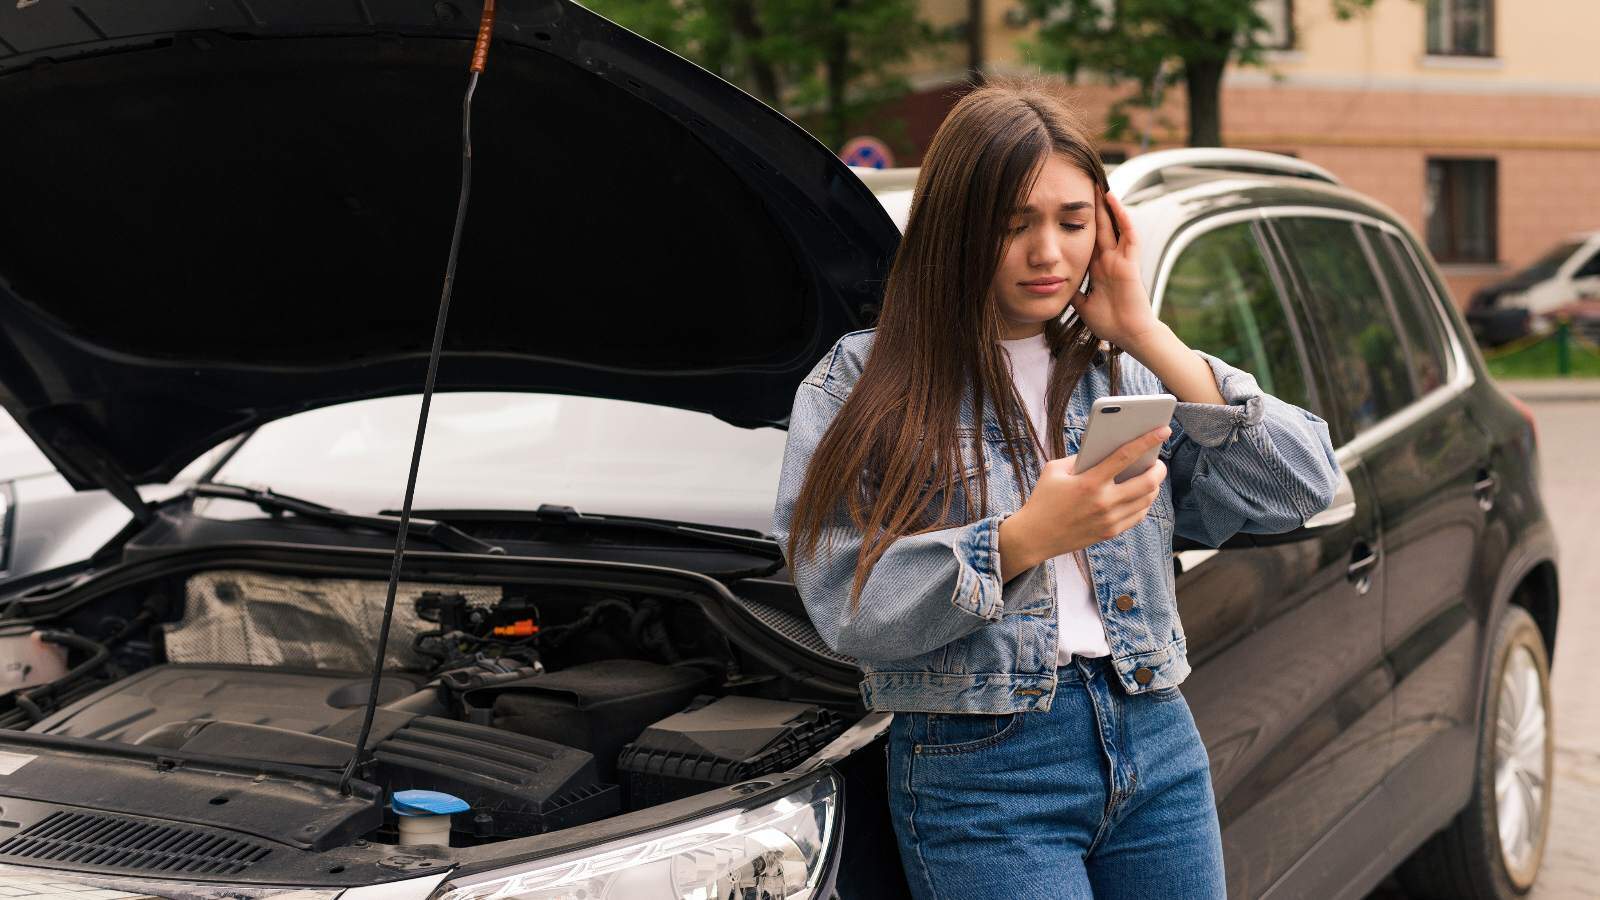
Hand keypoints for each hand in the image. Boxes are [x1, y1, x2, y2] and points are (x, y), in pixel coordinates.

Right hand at [999, 425, 1168, 580]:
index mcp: (1088, 482)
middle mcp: (1103, 502)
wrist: (1035, 536)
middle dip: (1159, 468)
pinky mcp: (1110, 532)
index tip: (1163, 430)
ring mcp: (1109, 520)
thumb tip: (1105, 449)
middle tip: (1158, 461)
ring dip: (1154, 486)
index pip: (1125, 456)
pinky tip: (1142, 494)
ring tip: (1151, 476)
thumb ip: (1080, 457)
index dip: (1147, 441)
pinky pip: (1138, 515)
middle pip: (1147, 482)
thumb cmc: (1043, 498)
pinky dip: (1144, 502)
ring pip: (1147, 500)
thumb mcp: (1054, 470)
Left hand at [1073, 190, 1159, 349]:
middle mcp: (1109, 260)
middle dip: (1094, 210)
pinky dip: (1124, 220)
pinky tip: (1117, 204)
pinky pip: (1129, 237)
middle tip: (1085, 188)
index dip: (1080, 225)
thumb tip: (1055, 286)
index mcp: (1098, 268)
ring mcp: (1121, 260)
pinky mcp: (1131, 264)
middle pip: (1101, 229)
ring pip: (1116, 227)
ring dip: (1110, 208)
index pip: (1088, 240)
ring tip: (1102, 188)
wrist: (1128, 335)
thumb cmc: (1110, 323)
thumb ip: (1073, 292)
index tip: (1069, 209)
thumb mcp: (1082, 305)